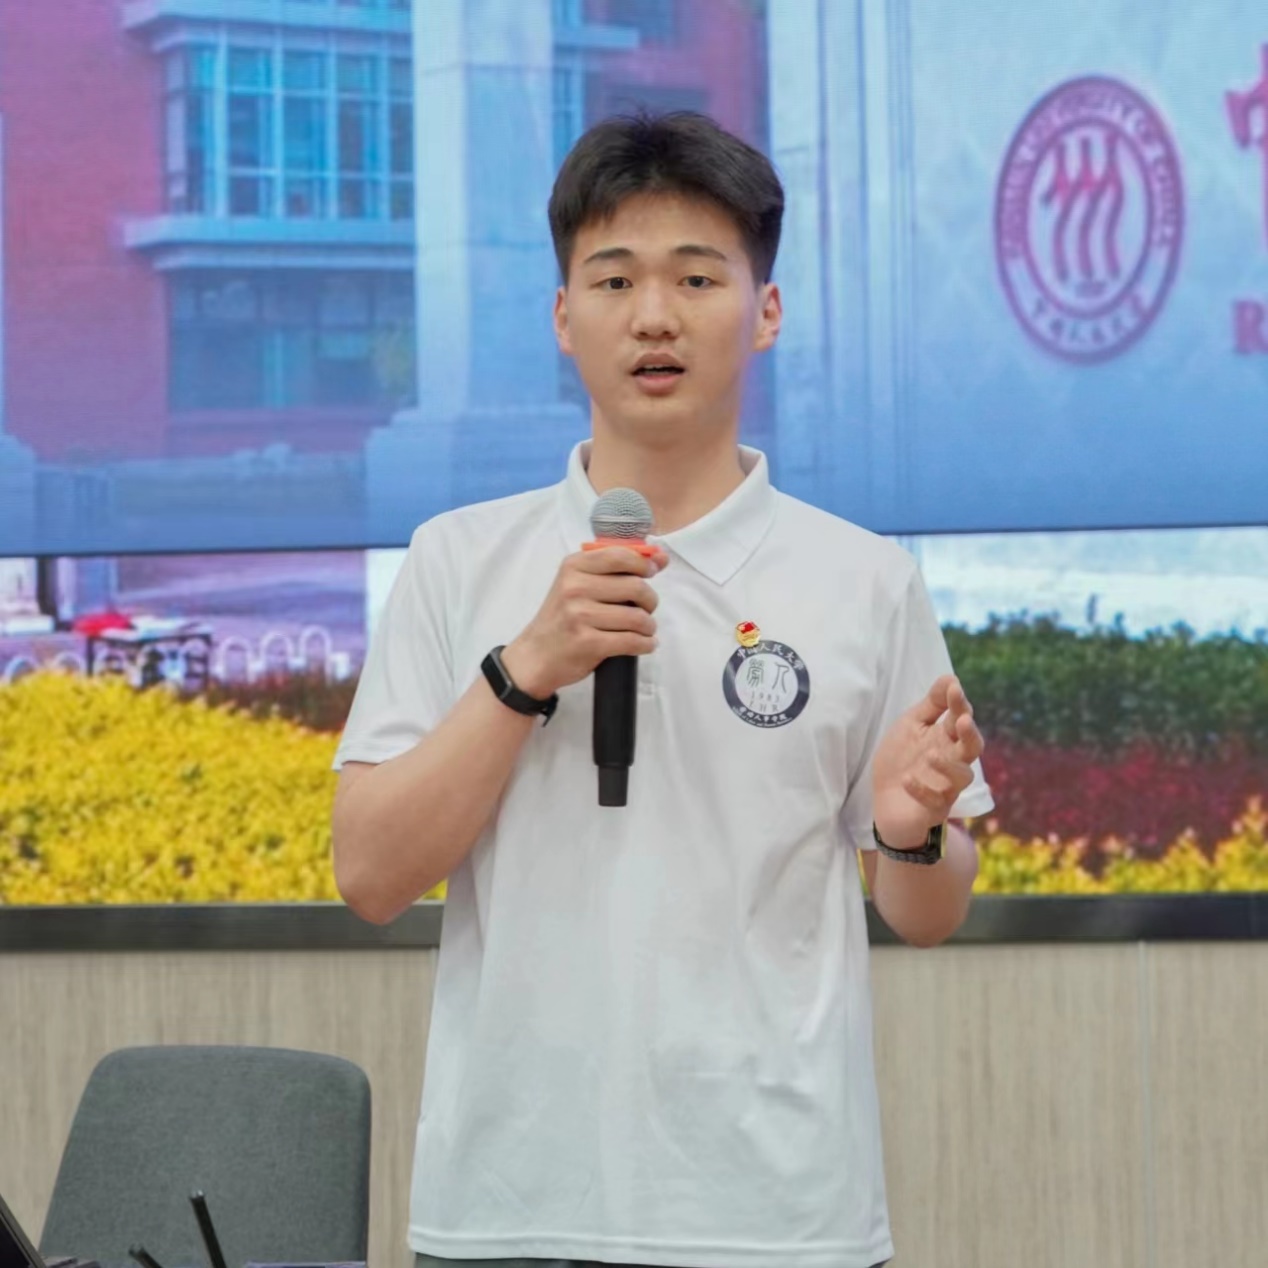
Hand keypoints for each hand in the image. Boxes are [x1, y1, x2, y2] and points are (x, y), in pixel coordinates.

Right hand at [501, 546, 668, 698]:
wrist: (536, 655)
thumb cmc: (562, 617)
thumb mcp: (577, 584)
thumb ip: (615, 569)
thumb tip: (661, 558)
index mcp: (573, 566)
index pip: (621, 555)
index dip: (644, 563)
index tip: (652, 572)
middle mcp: (575, 587)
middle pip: (636, 587)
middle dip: (650, 600)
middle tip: (646, 609)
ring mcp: (580, 616)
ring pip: (637, 617)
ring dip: (649, 626)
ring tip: (644, 629)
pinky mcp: (588, 642)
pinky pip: (632, 641)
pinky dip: (646, 644)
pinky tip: (645, 644)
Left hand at [871, 675, 984, 849]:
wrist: (885, 800)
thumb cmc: (901, 759)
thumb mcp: (912, 725)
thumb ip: (932, 704)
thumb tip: (951, 677)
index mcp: (947, 738)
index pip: (960, 718)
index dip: (959, 703)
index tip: (953, 688)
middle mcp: (953, 761)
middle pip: (973, 748)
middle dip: (970, 734)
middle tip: (963, 721)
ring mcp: (946, 786)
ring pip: (962, 777)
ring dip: (948, 765)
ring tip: (929, 755)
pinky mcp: (935, 808)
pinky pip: (936, 800)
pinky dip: (922, 790)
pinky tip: (906, 780)